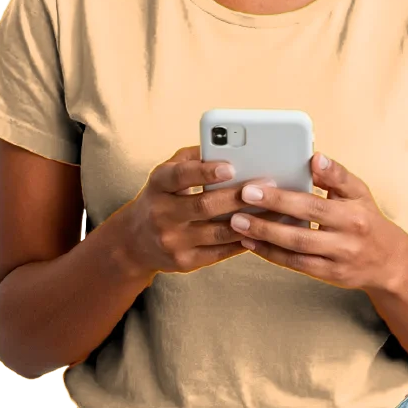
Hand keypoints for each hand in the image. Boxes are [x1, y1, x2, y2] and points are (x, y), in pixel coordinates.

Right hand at [123, 145, 276, 277]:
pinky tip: (261, 230)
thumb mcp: (167, 172)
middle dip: (238, 196)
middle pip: (204, 206)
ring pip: (218, 231)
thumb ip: (193, 157)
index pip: (180, 176)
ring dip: (249, 220)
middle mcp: (162, 214)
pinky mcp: (184, 262)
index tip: (231, 167)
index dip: (205, 171)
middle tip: (267, 185)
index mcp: (158, 184)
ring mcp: (173, 241)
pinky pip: (220, 252)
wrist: (134, 242)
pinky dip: (242, 241)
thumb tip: (226, 145)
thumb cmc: (161, 196)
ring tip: (273, 209)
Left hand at [229, 152, 403, 291]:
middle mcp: (346, 240)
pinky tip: (251, 243)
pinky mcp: (329, 276)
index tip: (257, 185)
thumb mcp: (359, 192)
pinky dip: (272, 254)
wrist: (390, 262)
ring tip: (237, 223)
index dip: (284, 197)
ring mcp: (337, 261)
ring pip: (296, 251)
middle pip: (302, 230)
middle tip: (240, 202)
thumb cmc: (368, 219)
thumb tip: (314, 157)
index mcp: (352, 213)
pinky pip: (296, 266)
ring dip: (264, 237)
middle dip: (267, 216)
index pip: (313, 204)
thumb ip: (335, 175)